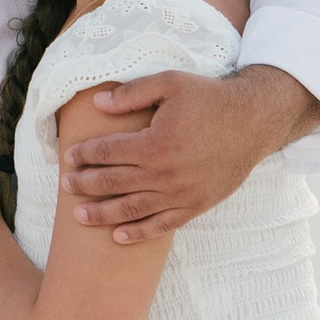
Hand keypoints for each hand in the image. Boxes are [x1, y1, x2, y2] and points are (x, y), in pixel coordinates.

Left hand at [60, 64, 319, 243]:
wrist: (255, 121)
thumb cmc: (210, 99)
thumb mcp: (171, 83)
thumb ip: (132, 93)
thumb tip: (97, 103)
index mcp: (155, 143)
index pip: (108, 152)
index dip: (84, 155)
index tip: (68, 157)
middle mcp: (165, 173)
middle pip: (114, 182)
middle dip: (85, 184)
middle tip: (64, 186)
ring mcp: (181, 194)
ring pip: (132, 209)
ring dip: (103, 214)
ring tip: (79, 216)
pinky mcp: (196, 205)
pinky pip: (162, 225)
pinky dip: (139, 232)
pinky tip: (118, 236)